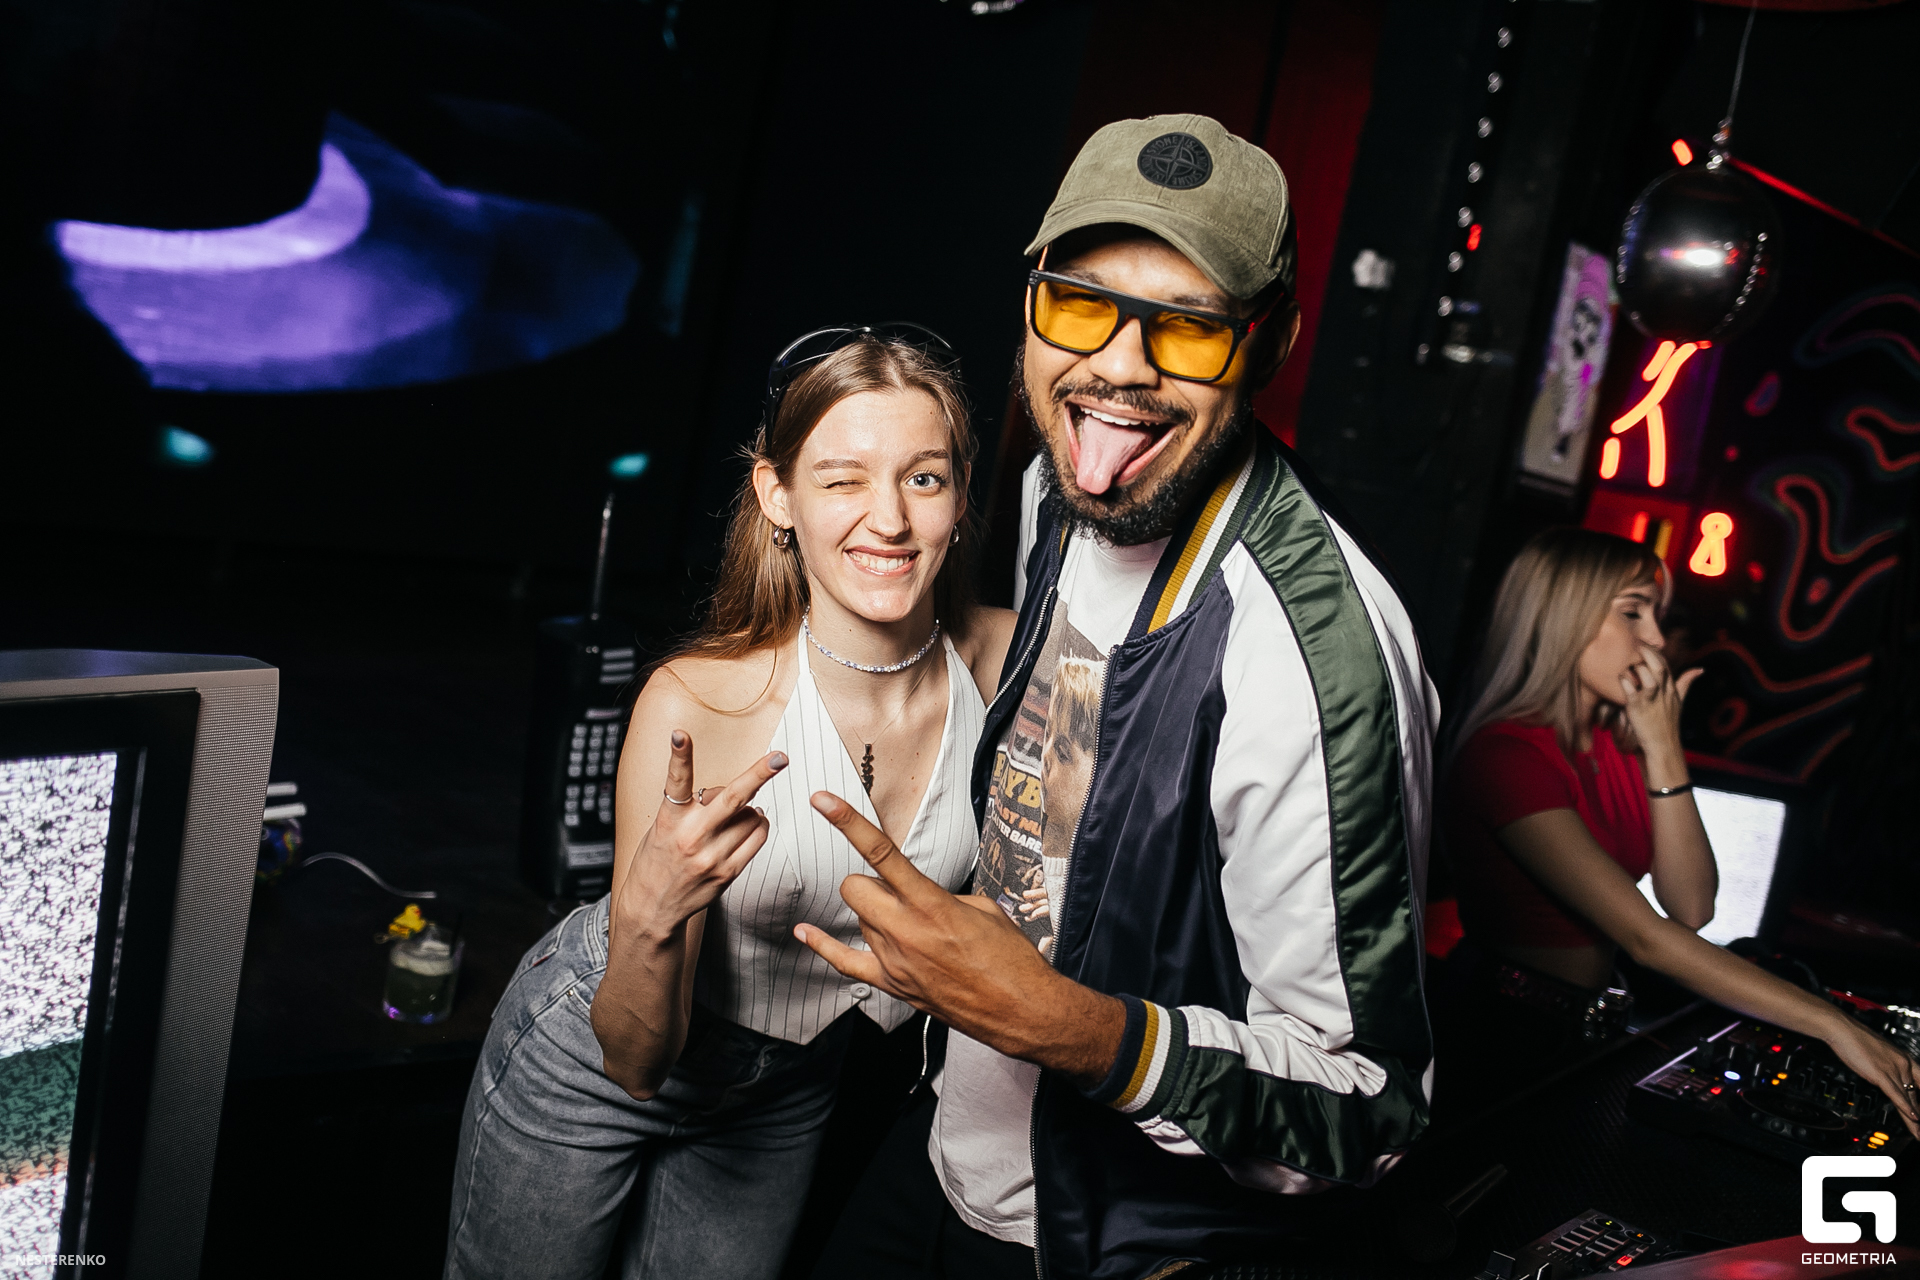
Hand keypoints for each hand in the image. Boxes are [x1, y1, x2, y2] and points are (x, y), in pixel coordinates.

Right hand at [618, 731, 784, 937]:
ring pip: (751, 817)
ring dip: (752, 809)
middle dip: (760, 773)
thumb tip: (728, 791)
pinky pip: (757, 839)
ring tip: (739, 813)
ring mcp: (712, 856)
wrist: (651, 908)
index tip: (681, 734)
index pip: (675, 782)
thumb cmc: (656, 861)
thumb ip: (691, 808)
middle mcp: (691, 837)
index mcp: (669, 821)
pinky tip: (749, 825)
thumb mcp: (661, 828)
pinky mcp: (727, 873)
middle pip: (733, 798)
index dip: (679, 756)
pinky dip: (759, 826)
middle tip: (780, 757)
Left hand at [793, 791, 1123, 1085]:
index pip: (881, 853)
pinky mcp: (892, 985)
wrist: (1019, 1008)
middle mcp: (905, 931)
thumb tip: (916, 893)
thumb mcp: (982, 907)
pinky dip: (823, 946)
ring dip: (876, 914)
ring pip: (859, 920)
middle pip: (854, 888)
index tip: (823, 799)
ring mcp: (894, 961)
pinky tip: (804, 932)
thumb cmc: (1009, 957)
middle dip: (870, 882)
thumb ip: (941, 894)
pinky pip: (844, 963)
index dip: (848, 822)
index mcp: (931, 904)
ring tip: (910, 927)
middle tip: (897, 892)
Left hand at [1618, 643, 1700, 778]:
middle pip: (1659, 667)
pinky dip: (1624, 682)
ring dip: (1636, 668)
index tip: (1642, 644)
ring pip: (1648, 677)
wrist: (1663, 746)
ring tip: (1626, 664)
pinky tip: (1619, 677)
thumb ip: (1686, 683)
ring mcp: (1650, 701)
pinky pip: (1630, 691)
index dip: (1654, 652)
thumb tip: (1700, 669)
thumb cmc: (1668, 723)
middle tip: (1633, 646)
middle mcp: (1662, 693)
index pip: (1665, 665)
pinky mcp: (1637, 710)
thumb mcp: (1679, 701)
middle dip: (1647, 654)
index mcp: (1671, 689)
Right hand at [1827, 1019, 1919, 1138]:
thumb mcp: (1876, 1055)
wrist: (1841, 1028)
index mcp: (1904, 1058)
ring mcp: (1893, 1068)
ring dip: (1915, 1118)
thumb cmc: (1855, 1038)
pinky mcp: (1881, 1073)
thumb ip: (1885, 1067)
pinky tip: (1913, 1118)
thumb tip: (1886, 1078)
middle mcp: (1903, 1064)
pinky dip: (1905, 1108)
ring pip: (1909, 1097)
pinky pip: (1896, 1095)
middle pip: (1917, 1093)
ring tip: (1919, 1132)